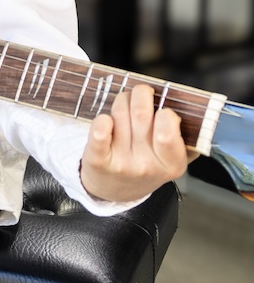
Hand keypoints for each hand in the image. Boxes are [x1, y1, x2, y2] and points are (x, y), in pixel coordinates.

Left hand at [79, 83, 191, 202]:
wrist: (114, 190)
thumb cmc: (145, 164)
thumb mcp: (170, 159)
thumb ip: (180, 137)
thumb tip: (184, 107)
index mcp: (172, 164)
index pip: (168, 131)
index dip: (165, 112)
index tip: (161, 109)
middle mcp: (147, 166)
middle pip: (141, 113)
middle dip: (140, 94)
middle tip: (140, 93)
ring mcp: (122, 164)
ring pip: (120, 114)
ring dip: (122, 101)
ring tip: (124, 104)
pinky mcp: (98, 161)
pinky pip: (100, 130)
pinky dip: (102, 119)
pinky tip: (106, 120)